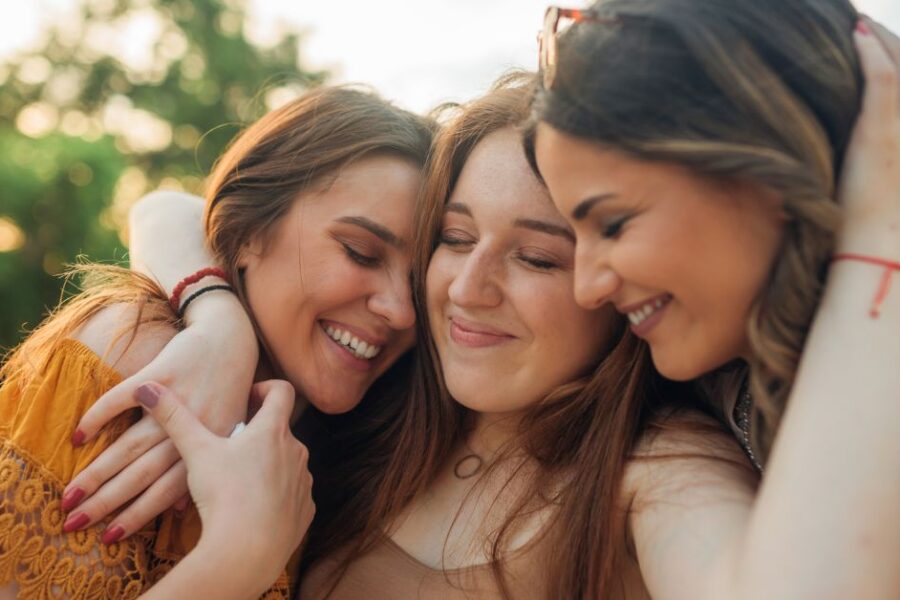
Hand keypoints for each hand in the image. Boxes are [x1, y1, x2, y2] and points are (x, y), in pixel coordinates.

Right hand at [62, 294, 257, 540]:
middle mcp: (194, 426)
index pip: (168, 490)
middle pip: (143, 472)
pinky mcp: (161, 372)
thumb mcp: (227, 432)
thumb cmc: (230, 391)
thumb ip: (205, 467)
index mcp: (212, 446)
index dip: (138, 514)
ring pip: (130, 444)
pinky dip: (99, 416)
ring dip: (97, 472)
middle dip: (108, 500)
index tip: (110, 536)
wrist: (230, 340)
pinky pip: (122, 399)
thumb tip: (179, 509)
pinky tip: (78, 436)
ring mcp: (177, 400)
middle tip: (75, 521)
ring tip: (71, 494)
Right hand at [137, 379, 313, 589]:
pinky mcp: (305, 509)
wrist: (247, 550)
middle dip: (255, 435)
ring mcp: (304, 481)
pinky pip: (292, 494)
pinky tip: (251, 508)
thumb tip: (146, 387)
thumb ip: (174, 416)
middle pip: (279, 430)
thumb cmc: (223, 494)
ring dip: (266, 466)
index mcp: (274, 430)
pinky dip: (275, 496)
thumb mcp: (196, 451)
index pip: (282, 391)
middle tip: (227, 449)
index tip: (246, 399)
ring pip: (286, 463)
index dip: (264, 389)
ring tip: (236, 482)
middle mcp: (297, 451)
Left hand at [837, 18, 899, 254]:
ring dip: (882, 42)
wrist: (877, 248)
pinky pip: (885, 80)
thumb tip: (825, 167)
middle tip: (869, 27)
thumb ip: (861, 164)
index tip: (878, 42)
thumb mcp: (866, 187)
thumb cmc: (866, 228)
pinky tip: (858, 34)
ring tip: (861, 25)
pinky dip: (872, 55)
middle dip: (893, 43)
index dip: (894, 59)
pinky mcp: (882, 133)